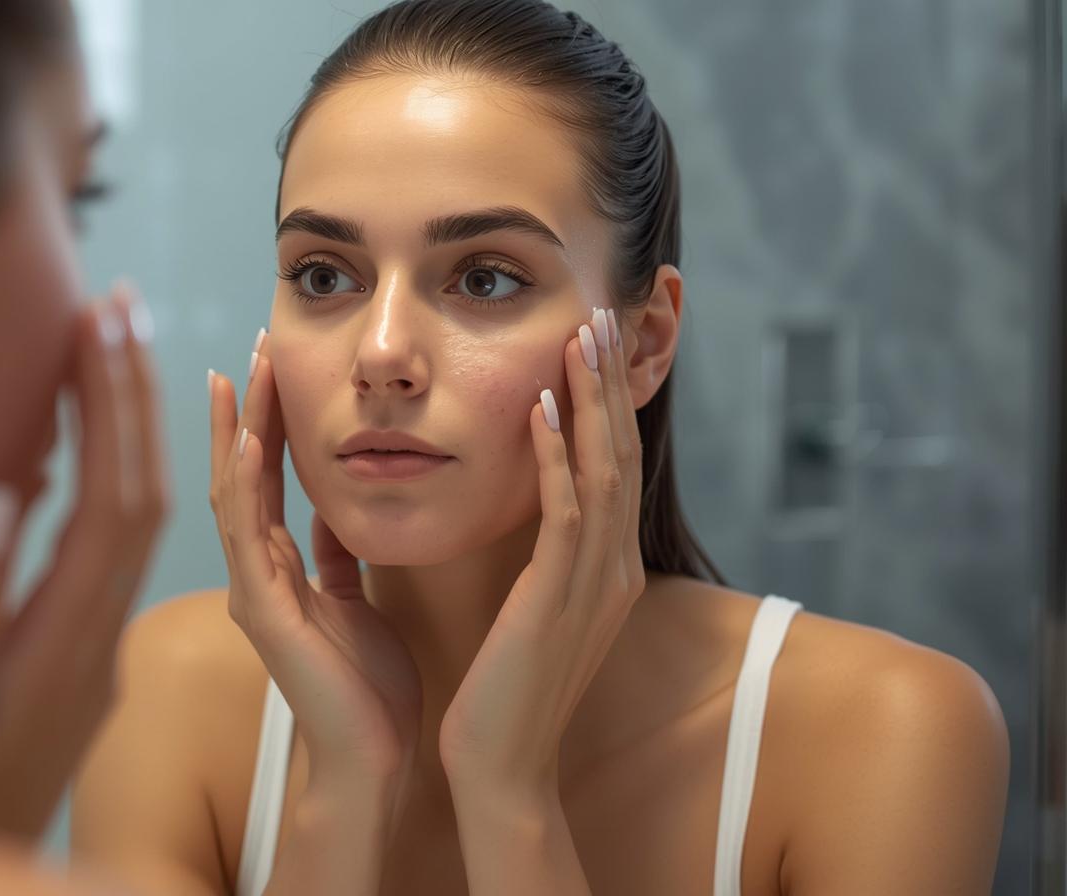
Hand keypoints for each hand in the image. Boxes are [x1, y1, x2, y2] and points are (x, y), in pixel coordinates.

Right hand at [0, 286, 168, 839]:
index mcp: (69, 639)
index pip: (116, 500)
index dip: (117, 407)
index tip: (108, 324)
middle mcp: (97, 636)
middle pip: (140, 497)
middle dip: (135, 397)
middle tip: (123, 308)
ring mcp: (90, 647)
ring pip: (134, 523)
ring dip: (130, 435)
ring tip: (115, 356)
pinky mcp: (73, 658)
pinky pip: (109, 553)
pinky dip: (108, 485)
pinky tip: (85, 459)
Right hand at [210, 332, 420, 791]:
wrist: (372, 760)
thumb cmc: (367, 688)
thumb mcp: (357, 601)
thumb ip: (336, 555)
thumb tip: (334, 508)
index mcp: (277, 571)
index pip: (263, 478)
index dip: (264, 419)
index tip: (272, 363)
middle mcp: (254, 576)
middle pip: (238, 474)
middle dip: (244, 409)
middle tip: (252, 345)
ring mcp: (252, 593)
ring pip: (233, 496)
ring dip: (237, 430)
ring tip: (242, 371)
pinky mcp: (264, 615)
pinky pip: (247, 539)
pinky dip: (245, 486)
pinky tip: (246, 440)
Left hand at [440, 307, 646, 803]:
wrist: (502, 767)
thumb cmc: (506, 690)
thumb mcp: (533, 609)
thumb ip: (542, 559)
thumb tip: (534, 509)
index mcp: (605, 568)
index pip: (613, 464)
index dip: (607, 400)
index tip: (593, 341)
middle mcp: (612, 567)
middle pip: (621, 452)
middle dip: (611, 380)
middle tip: (602, 312)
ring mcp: (593, 583)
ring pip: (602, 468)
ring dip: (591, 397)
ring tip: (580, 334)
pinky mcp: (558, 598)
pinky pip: (564, 511)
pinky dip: (555, 453)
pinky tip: (539, 406)